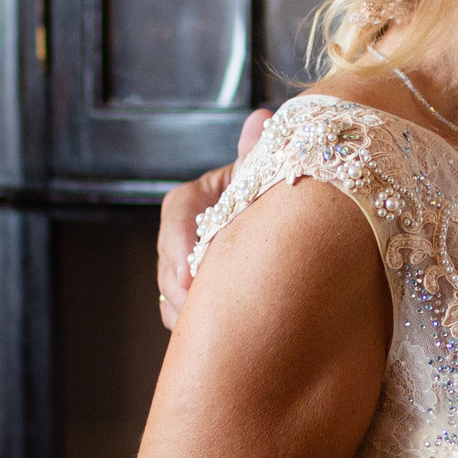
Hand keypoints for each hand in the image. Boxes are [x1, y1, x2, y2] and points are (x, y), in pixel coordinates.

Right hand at [157, 108, 270, 327]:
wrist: (287, 217)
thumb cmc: (273, 189)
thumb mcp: (264, 171)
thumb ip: (257, 154)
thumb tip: (262, 119)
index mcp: (197, 197)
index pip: (177, 214)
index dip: (178, 246)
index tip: (190, 275)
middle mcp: (185, 231)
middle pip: (170, 261)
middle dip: (181, 289)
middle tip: (201, 312)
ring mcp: (187, 263)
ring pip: (173, 291)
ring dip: (187, 311)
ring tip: (211, 330)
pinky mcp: (197, 290)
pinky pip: (185, 311)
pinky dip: (196, 325)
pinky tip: (217, 338)